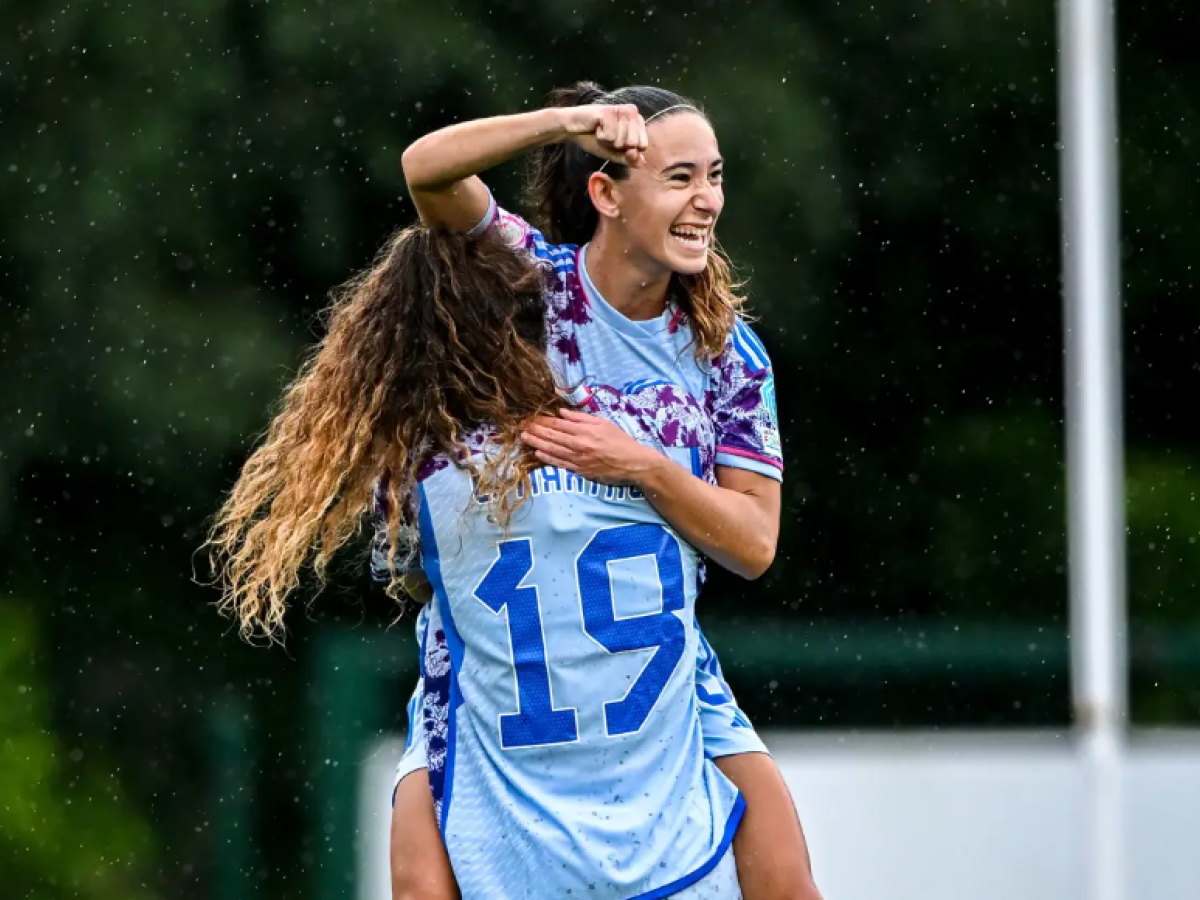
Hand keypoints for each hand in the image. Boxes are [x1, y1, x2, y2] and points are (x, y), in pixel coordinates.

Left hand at [522, 409, 660, 484]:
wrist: (634, 463)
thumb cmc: (621, 441)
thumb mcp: (604, 423)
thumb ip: (582, 418)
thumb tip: (562, 413)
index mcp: (585, 431)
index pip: (558, 424)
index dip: (543, 421)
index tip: (531, 417)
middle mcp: (579, 444)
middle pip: (552, 436)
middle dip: (535, 430)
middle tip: (521, 426)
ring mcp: (579, 459)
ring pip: (553, 450)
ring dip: (537, 443)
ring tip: (524, 438)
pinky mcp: (580, 471)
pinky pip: (560, 464)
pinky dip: (548, 459)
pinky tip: (537, 454)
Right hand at [556, 104, 647, 166]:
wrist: (573, 129)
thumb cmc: (594, 139)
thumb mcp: (615, 153)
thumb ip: (630, 159)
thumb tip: (641, 162)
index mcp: (638, 120)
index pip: (643, 146)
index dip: (627, 150)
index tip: (616, 141)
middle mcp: (632, 112)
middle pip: (633, 144)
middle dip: (617, 146)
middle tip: (607, 135)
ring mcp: (621, 110)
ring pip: (622, 140)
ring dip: (607, 141)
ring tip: (601, 131)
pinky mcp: (608, 111)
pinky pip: (610, 137)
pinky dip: (600, 137)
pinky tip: (596, 127)